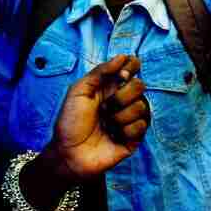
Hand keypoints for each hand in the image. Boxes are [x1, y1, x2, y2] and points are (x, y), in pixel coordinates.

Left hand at [42, 55, 148, 182]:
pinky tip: (114, 135)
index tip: (121, 75)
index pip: (133, 67)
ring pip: (142, 106)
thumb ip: (100, 71)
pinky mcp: (134, 137)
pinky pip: (142, 125)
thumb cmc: (70, 122)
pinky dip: (126, 130)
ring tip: (107, 124)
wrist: (68, 153)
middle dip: (121, 96)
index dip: (132, 67)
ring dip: (120, 116)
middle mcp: (123, 99)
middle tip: (105, 108)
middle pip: (140, 85)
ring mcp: (130, 118)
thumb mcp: (79, 91)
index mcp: (111, 86)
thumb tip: (122, 57)